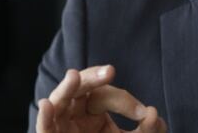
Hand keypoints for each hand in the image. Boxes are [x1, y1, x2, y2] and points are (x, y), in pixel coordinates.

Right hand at [36, 65, 166, 132]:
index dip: (123, 100)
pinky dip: (44, 118)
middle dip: (93, 78)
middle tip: (110, 71)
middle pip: (80, 89)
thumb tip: (153, 113)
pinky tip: (46, 105)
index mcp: (93, 110)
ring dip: (65, 89)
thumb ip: (148, 129)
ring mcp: (62, 127)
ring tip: (74, 76)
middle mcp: (75, 114)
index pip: (105, 94)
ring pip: (59, 101)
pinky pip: (44, 129)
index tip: (142, 113)